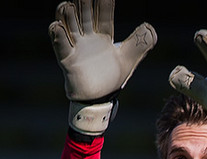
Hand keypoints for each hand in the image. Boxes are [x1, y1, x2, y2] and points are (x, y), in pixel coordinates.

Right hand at [49, 0, 155, 135]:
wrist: (98, 100)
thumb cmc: (110, 79)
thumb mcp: (128, 60)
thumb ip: (139, 43)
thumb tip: (150, 27)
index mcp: (103, 34)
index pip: (104, 12)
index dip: (104, 1)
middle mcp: (88, 36)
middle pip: (84, 13)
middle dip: (84, 2)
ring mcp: (77, 47)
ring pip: (69, 24)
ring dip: (68, 14)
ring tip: (69, 6)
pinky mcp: (67, 60)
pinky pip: (61, 46)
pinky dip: (57, 36)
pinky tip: (56, 26)